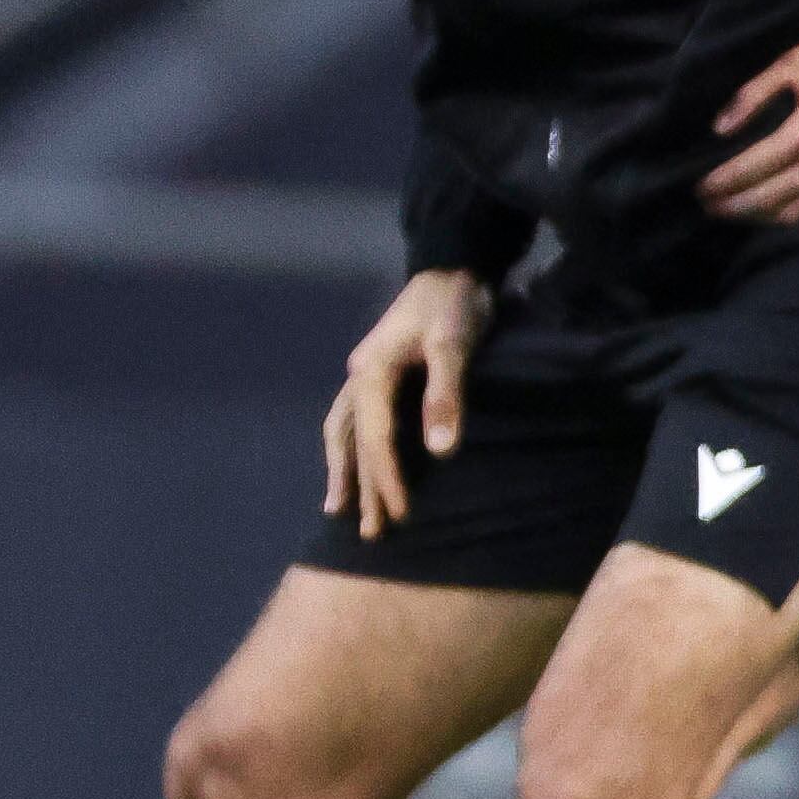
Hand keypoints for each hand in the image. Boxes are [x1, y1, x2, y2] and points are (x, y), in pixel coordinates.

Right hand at [324, 269, 486, 538]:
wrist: (454, 264)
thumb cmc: (456, 303)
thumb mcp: (456, 343)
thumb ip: (446, 394)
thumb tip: (440, 452)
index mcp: (372, 371)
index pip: (376, 438)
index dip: (387, 478)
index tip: (401, 514)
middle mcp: (359, 375)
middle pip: (355, 442)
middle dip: (363, 488)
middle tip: (371, 533)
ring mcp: (364, 373)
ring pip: (346, 432)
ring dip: (346, 472)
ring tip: (342, 511)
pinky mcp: (378, 372)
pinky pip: (353, 419)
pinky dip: (350, 447)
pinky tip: (352, 464)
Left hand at [705, 32, 798, 223]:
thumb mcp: (798, 62)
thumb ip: (753, 94)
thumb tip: (720, 130)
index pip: (750, 169)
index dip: (720, 184)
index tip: (700, 191)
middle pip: (767, 198)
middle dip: (733, 206)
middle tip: (711, 209)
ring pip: (796, 212)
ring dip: (764, 215)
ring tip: (743, 212)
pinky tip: (784, 208)